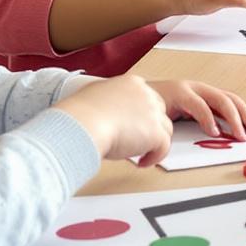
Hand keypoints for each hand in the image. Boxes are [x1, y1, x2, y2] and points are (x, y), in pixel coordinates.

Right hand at [60, 75, 175, 164]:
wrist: (84, 123)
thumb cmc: (80, 114)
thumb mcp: (94, 95)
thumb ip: (107, 100)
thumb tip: (104, 112)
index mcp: (132, 83)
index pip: (146, 98)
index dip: (141, 114)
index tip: (134, 126)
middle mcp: (146, 95)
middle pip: (160, 112)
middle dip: (151, 127)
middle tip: (138, 140)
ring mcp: (153, 113)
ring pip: (165, 129)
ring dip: (154, 143)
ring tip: (139, 152)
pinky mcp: (156, 133)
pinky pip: (164, 147)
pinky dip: (155, 157)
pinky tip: (142, 162)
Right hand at [147, 78, 245, 143]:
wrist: (122, 106)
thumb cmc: (148, 118)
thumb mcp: (178, 127)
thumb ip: (195, 132)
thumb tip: (215, 144)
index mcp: (201, 96)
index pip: (232, 104)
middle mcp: (198, 89)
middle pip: (233, 100)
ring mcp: (189, 88)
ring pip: (222, 99)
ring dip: (235, 118)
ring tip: (242, 135)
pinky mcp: (177, 92)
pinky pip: (199, 104)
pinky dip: (208, 118)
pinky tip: (215, 132)